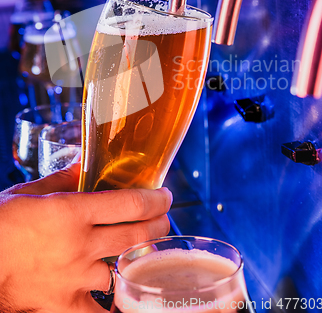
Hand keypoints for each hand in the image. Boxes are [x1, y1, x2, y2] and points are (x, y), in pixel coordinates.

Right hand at [0, 163, 171, 312]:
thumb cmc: (0, 223)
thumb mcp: (30, 192)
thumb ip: (63, 178)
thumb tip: (85, 163)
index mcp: (72, 212)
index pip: (131, 205)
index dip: (155, 200)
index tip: (165, 197)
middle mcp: (80, 245)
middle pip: (136, 235)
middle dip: (157, 224)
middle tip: (162, 218)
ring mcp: (75, 278)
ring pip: (121, 268)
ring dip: (132, 257)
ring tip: (136, 248)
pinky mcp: (64, 304)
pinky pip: (99, 310)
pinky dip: (110, 300)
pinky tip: (118, 291)